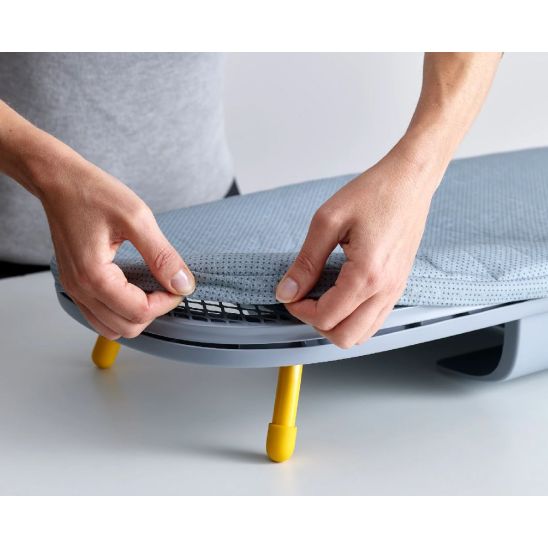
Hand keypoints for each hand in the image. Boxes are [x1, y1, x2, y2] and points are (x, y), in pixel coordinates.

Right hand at [41, 156, 194, 339]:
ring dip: (137, 315)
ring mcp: (75, 289)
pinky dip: (121, 311)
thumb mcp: (137, 218)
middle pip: (127, 327)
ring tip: (151, 288)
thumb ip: (162, 256)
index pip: (139, 312)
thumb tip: (183, 284)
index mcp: (94, 275)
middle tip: (167, 285)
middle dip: (154, 311)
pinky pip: (100, 316)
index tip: (179, 284)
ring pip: (112, 327)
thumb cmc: (92, 192)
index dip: (167, 302)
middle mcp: (80, 289)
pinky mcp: (76, 285)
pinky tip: (134, 288)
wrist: (58, 181)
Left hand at [275, 144, 442, 347]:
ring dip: (335, 324)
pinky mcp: (398, 286)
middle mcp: (386, 290)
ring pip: (361, 335)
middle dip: (316, 323)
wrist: (410, 181)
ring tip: (321, 297)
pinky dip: (353, 318)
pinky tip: (340, 295)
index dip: (299, 309)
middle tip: (304, 299)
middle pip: (344, 337)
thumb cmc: (375, 193)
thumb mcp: (328, 221)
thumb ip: (306, 261)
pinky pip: (374, 320)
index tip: (290, 292)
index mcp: (367, 275)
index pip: (326, 317)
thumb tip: (287, 290)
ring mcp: (395, 291)